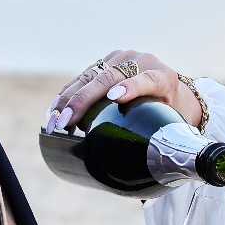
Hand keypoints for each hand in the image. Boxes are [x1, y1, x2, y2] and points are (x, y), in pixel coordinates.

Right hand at [46, 49, 205, 132]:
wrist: (170, 88)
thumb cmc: (169, 112)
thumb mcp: (170, 120)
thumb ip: (158, 131)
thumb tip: (145, 167)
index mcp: (163, 77)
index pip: (146, 80)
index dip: (130, 88)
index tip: (114, 98)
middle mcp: (142, 61)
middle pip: (109, 77)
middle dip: (83, 100)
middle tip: (66, 121)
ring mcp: (122, 58)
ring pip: (91, 76)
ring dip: (69, 99)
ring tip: (54, 119)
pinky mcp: (107, 60)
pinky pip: (84, 76)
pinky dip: (67, 93)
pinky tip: (54, 108)